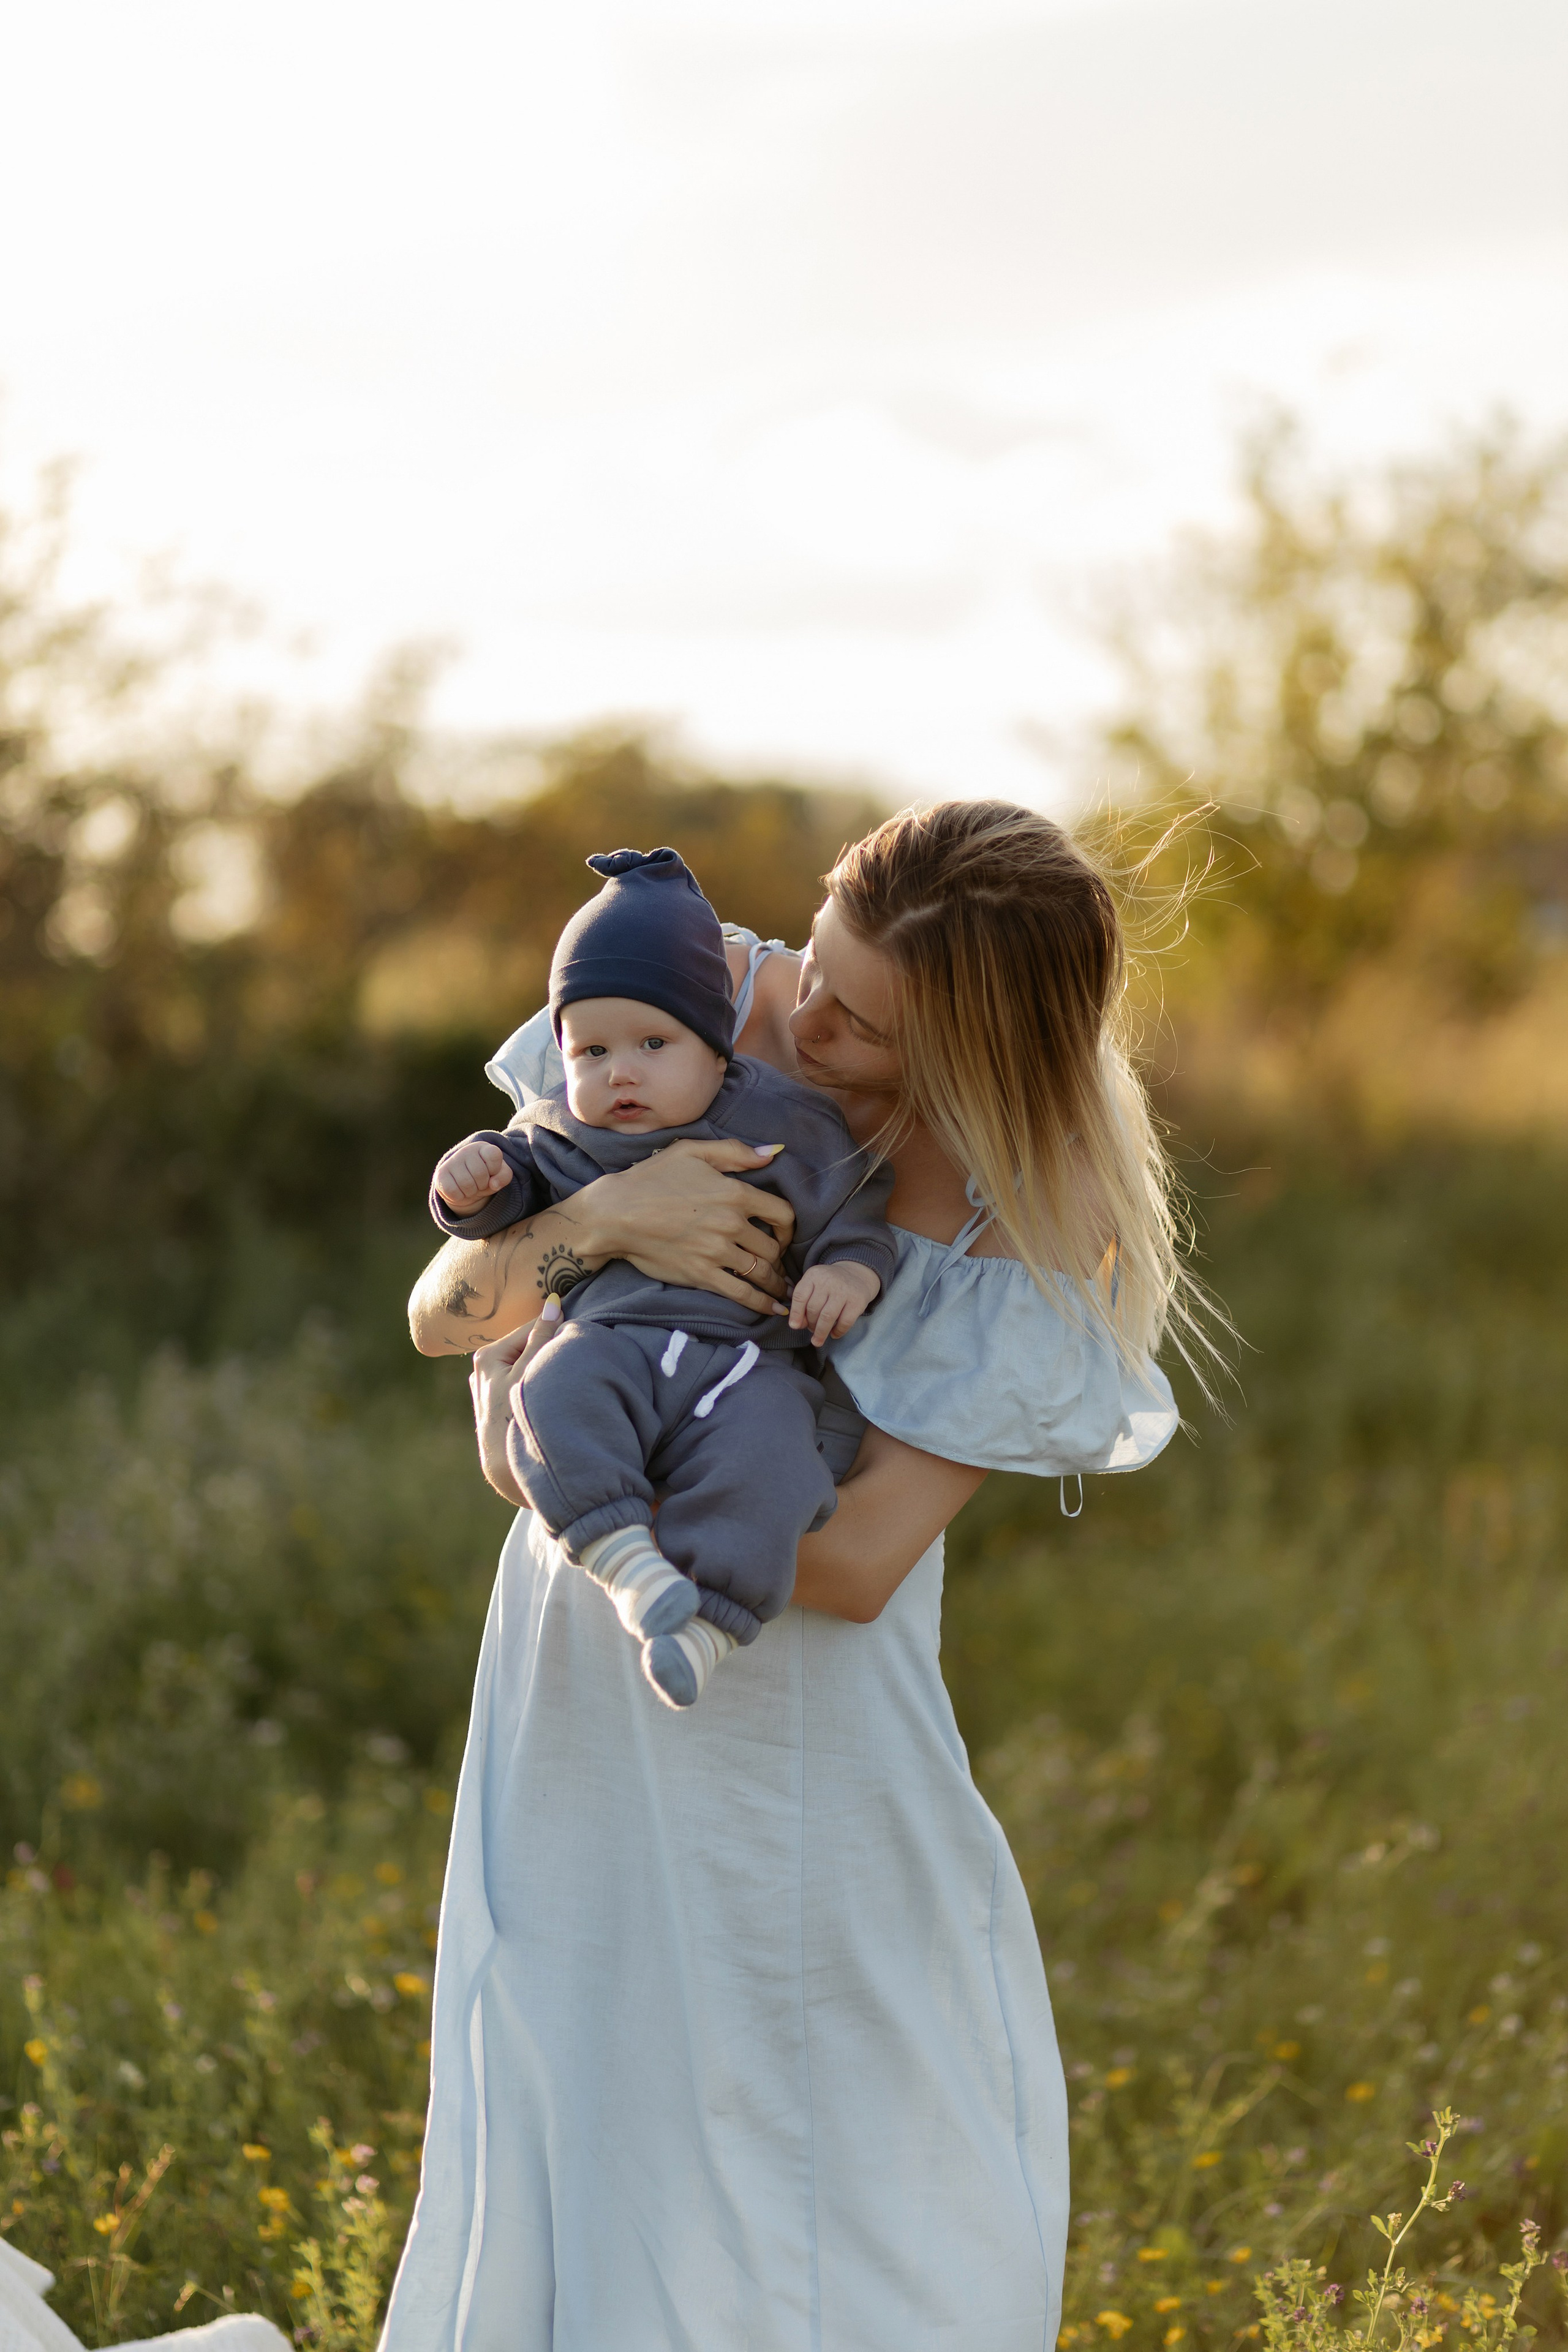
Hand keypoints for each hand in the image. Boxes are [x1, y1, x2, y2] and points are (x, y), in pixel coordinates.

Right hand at [436, 1136, 510, 1213]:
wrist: (466, 1187)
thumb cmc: (486, 1177)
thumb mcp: (500, 1175)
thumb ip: (504, 1176)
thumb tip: (493, 1184)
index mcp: (483, 1148)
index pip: (493, 1154)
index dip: (495, 1168)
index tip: (492, 1170)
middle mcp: (466, 1151)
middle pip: (480, 1173)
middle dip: (483, 1184)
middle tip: (480, 1182)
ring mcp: (451, 1162)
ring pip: (466, 1184)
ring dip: (471, 1191)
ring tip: (471, 1187)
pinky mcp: (440, 1175)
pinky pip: (452, 1191)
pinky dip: (459, 1197)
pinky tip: (460, 1191)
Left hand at [468, 1304, 561, 1501]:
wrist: (508, 1472)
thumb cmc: (516, 1418)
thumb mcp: (531, 1373)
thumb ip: (542, 1338)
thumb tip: (552, 1304)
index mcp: (487, 1357)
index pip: (531, 1329)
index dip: (557, 1332)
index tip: (579, 1339)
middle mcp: (483, 1370)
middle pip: (529, 1349)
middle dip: (549, 1354)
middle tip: (571, 1365)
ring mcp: (490, 1390)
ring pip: (528, 1368)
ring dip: (545, 1371)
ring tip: (561, 1385)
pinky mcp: (499, 1407)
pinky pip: (525, 1385)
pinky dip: (539, 1386)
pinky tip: (550, 1398)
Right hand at [594, 1139, 795, 1315]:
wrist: (616, 1212)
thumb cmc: (652, 1178)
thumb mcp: (692, 1151)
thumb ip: (735, 1152)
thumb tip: (771, 1153)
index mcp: (734, 1193)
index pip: (782, 1214)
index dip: (789, 1227)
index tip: (783, 1234)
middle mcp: (730, 1224)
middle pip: (773, 1247)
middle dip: (780, 1257)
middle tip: (779, 1263)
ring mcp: (716, 1252)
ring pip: (761, 1272)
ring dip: (775, 1282)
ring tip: (781, 1288)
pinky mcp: (701, 1275)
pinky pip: (742, 1294)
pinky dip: (762, 1303)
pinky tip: (773, 1308)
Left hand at [788, 1260, 879, 1344]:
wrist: (856, 1274)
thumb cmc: (830, 1284)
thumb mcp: (814, 1284)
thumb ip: (803, 1302)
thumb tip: (797, 1325)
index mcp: (814, 1275)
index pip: (800, 1296)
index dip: (796, 1314)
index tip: (795, 1326)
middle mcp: (828, 1281)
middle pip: (813, 1309)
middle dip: (810, 1324)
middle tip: (811, 1329)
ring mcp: (844, 1291)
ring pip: (827, 1317)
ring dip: (820, 1332)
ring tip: (817, 1340)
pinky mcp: (857, 1301)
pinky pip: (844, 1322)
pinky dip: (838, 1332)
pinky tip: (834, 1334)